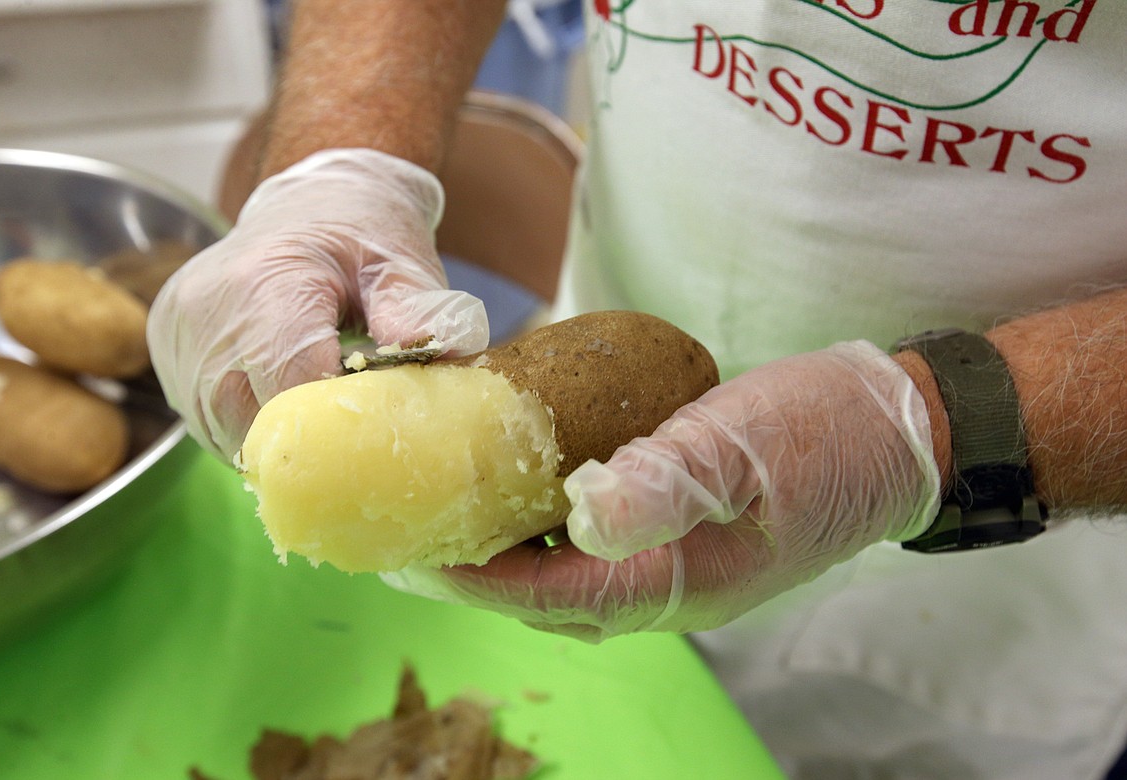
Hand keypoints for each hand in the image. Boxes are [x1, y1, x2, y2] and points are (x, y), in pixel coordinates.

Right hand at [147, 149, 488, 460]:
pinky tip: (283, 400)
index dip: (336, 421)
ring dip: (276, 438)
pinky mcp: (167, 346)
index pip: (292, 382)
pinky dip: (248, 425)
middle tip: (353, 432)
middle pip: (254, 417)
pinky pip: (207, 417)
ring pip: (226, 428)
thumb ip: (419, 311)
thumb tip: (447, 354)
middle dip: (308, 440)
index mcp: (267, 282)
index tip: (375, 430)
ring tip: (318, 412)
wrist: (309, 200)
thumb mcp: (401, 263)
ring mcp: (181, 332)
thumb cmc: (361, 234)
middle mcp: (208, 311)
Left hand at [384, 341, 939, 641]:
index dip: (474, 578)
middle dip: (475, 576)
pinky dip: (547, 537)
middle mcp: (673, 590)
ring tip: (449, 519)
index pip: (551, 593)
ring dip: (507, 560)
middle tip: (411, 537)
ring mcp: (681, 569)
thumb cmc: (823, 433)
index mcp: (682, 580)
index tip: (409, 554)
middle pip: (549, 600)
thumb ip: (665, 480)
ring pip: (570, 583)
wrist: (896, 430)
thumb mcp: (744, 444)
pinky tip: (523, 497)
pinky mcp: (686, 541)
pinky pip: (598, 556)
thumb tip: (581, 516)